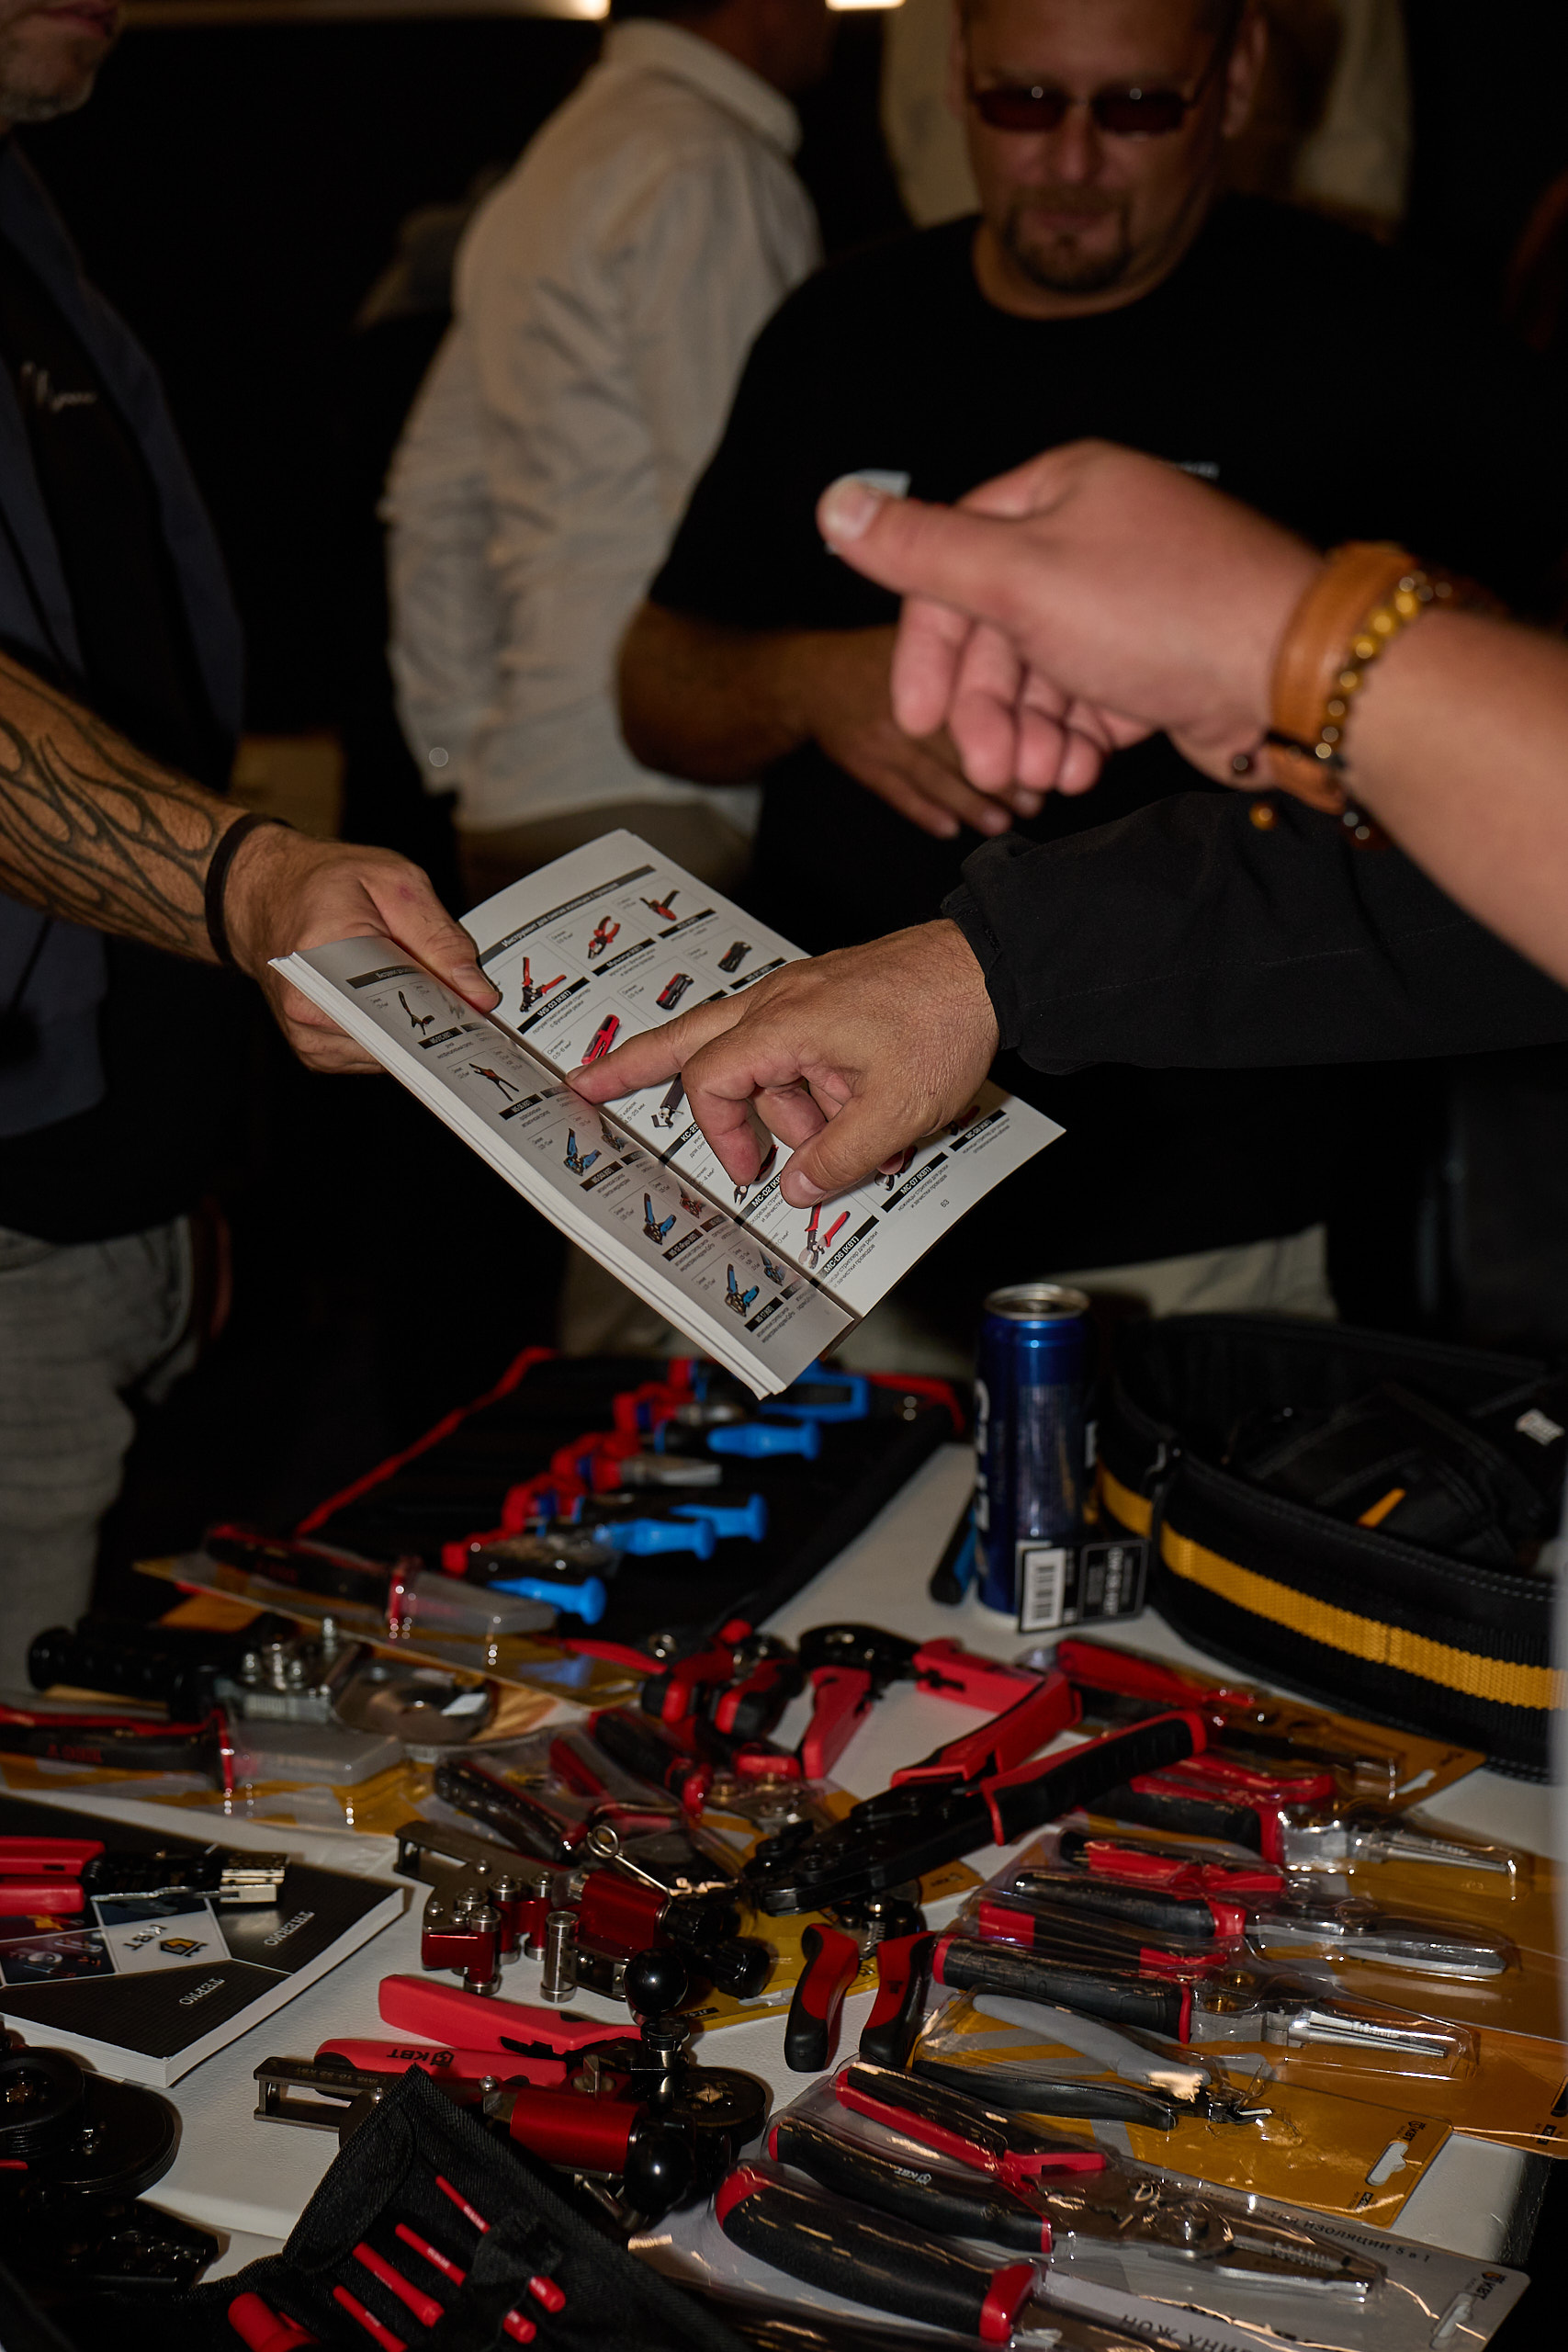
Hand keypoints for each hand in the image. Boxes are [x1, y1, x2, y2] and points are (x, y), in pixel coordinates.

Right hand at [222, 824, 499, 1072]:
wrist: (268, 898)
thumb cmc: (326, 883)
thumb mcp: (394, 883)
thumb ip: (439, 936)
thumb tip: (478, 993)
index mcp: (322, 953)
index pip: (398, 999)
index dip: (445, 1007)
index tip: (480, 1012)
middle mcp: (307, 1006)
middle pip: (396, 1035)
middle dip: (437, 1021)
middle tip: (469, 1006)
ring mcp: (309, 1036)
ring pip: (391, 1053)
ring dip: (416, 1030)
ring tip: (425, 993)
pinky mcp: (317, 1052)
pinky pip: (376, 1056)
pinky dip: (397, 1036)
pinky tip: (400, 1006)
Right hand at [570, 920, 998, 1204]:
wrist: (993, 964)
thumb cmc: (946, 1023)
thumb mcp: (895, 1113)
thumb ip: (838, 1158)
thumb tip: (798, 1188)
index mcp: (784, 1024)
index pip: (712, 1081)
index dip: (723, 1134)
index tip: (751, 1172)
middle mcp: (781, 1000)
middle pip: (689, 1037)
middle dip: (634, 1064)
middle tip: (585, 1084)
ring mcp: (806, 994)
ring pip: (762, 1056)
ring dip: (795, 1106)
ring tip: (859, 1137)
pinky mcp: (833, 998)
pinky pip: (800, 1047)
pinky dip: (817, 1084)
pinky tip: (865, 1116)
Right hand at [798, 626, 1042, 841]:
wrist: (809, 677)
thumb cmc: (881, 656)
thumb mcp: (926, 635)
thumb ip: (973, 655)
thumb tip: (1038, 684)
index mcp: (928, 665)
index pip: (978, 705)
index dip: (1014, 735)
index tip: (1047, 755)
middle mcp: (904, 700)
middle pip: (961, 746)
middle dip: (1001, 779)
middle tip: (1035, 802)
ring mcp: (879, 736)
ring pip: (934, 777)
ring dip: (972, 805)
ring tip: (1001, 822)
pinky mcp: (861, 765)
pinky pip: (898, 795)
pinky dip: (926, 814)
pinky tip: (951, 828)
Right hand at [816, 442, 1322, 796]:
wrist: (1294, 675)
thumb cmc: (1162, 613)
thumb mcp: (1019, 579)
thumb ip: (922, 550)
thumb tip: (834, 505)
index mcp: (1061, 489)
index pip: (954, 562)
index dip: (928, 647)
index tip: (918, 719)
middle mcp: (1096, 534)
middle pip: (998, 628)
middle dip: (987, 708)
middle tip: (990, 769)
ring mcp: (1131, 598)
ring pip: (1043, 673)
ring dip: (1029, 733)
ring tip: (1043, 778)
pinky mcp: (1160, 658)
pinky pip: (1091, 699)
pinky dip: (1076, 738)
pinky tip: (1081, 770)